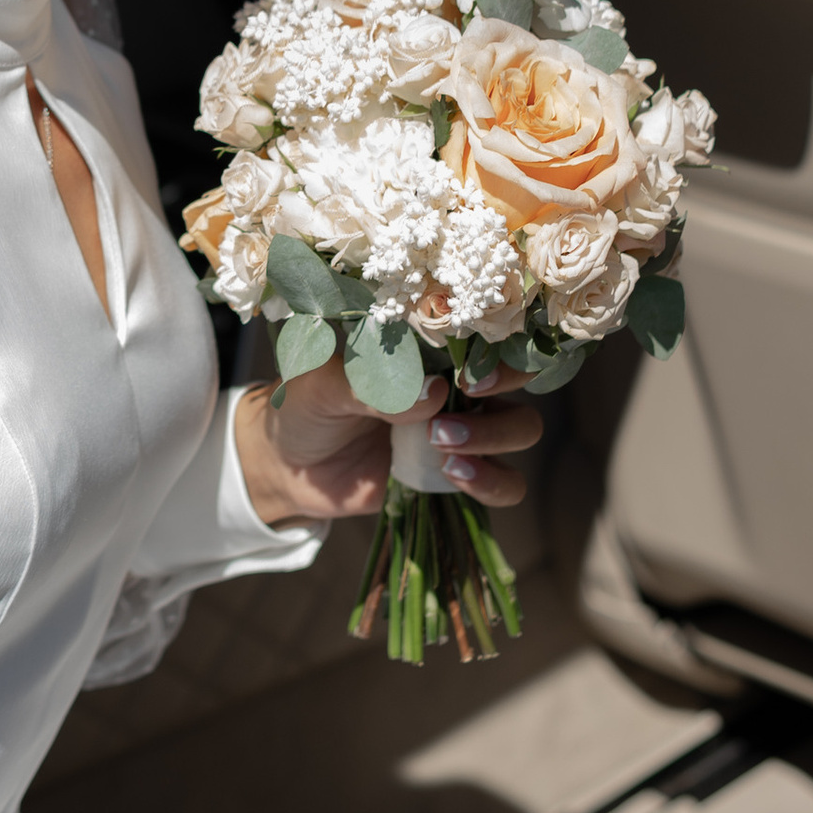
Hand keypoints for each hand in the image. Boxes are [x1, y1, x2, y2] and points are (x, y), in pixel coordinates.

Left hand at [234, 358, 542, 528]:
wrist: (291, 468)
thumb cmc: (306, 407)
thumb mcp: (321, 385)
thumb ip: (370, 385)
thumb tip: (434, 393)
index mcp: (427, 346)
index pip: (486, 331)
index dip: (496, 344)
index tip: (469, 370)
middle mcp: (454, 382)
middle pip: (519, 377)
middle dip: (503, 390)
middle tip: (460, 402)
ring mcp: (462, 428)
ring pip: (522, 427)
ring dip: (495, 437)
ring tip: (442, 447)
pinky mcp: (458, 474)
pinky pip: (505, 482)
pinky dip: (493, 482)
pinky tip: (453, 476)